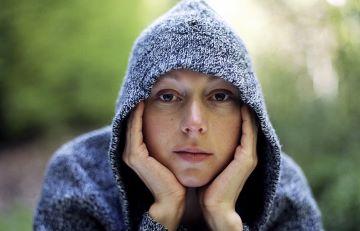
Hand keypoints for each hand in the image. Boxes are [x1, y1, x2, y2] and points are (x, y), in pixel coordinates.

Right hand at [122, 100, 185, 229]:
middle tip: (145, 87)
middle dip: (138, 105)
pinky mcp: (136, 156)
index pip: (138, 124)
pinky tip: (144, 102)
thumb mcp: (172, 154)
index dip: (143, 109)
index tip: (151, 93)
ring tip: (143, 91)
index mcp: (138, 152)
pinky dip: (138, 115)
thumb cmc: (176, 177)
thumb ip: (170, 141)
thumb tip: (181, 127)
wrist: (173, 198)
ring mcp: (131, 154)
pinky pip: (135, 129)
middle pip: (133, 122)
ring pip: (133, 123)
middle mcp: (131, 152)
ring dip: (136, 107)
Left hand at [198, 105, 257, 230]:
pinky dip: (246, 119)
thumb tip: (195, 138)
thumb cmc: (208, 186)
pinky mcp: (246, 159)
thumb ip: (207, 151)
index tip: (227, 97)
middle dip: (243, 108)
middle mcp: (247, 153)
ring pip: (251, 125)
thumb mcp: (208, 163)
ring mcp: (249, 156)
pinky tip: (241, 106)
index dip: (237, 112)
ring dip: (247, 110)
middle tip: (237, 91)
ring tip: (241, 94)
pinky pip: (248, 132)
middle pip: (248, 124)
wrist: (214, 206)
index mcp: (239, 154)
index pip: (241, 127)